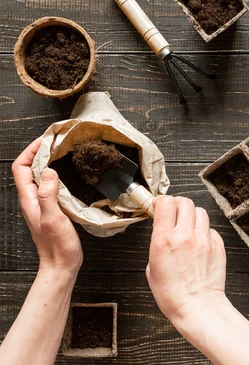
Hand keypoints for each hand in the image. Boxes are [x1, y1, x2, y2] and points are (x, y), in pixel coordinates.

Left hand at [12, 138, 82, 275]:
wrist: (61, 264)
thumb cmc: (56, 245)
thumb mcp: (52, 218)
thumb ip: (48, 194)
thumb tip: (49, 171)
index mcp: (29, 199)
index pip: (21, 167)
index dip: (30, 151)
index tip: (45, 140)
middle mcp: (33, 199)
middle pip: (30, 169)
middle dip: (40, 152)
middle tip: (57, 142)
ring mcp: (42, 204)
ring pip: (41, 176)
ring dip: (49, 162)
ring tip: (63, 154)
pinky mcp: (52, 208)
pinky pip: (51, 186)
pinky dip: (58, 176)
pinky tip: (70, 176)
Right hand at [146, 196, 226, 324]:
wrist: (198, 307)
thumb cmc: (173, 295)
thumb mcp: (152, 269)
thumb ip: (157, 245)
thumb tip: (162, 232)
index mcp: (164, 241)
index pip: (165, 204)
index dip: (161, 201)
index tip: (159, 206)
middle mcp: (185, 236)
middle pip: (185, 202)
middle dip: (177, 205)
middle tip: (174, 213)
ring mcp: (204, 239)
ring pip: (200, 211)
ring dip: (192, 216)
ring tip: (188, 227)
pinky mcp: (217, 245)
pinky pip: (211, 228)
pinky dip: (204, 231)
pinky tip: (199, 242)